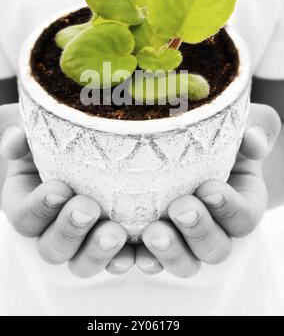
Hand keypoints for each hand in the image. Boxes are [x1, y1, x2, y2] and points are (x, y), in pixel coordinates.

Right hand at [0, 103, 133, 276]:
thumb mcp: (29, 123)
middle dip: (69, 230)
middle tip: (88, 208)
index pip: (24, 216)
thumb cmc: (52, 133)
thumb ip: (12, 126)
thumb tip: (14, 140)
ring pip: (82, 263)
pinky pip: (118, 261)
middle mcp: (53, 228)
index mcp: (28, 203)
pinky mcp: (113, 243)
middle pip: (53, 247)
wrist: (85, 144)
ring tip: (116, 232)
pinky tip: (141, 252)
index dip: (39, 207)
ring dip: (98, 252)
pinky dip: (128, 260)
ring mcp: (84, 240)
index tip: (59, 187)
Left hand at [136, 103, 280, 276]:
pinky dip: (138, 260)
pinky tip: (126, 254)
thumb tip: (254, 140)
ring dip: (170, 253)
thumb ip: (257, 126)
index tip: (209, 187)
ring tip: (152, 233)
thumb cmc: (214, 133)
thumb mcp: (238, 122)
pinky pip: (148, 260)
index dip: (229, 207)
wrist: (181, 144)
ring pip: (184, 262)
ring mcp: (182, 240)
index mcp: (240, 203)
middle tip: (180, 208)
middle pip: (215, 248)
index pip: (243, 216)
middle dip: (198, 231)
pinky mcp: (152, 242)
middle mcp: (214, 228)